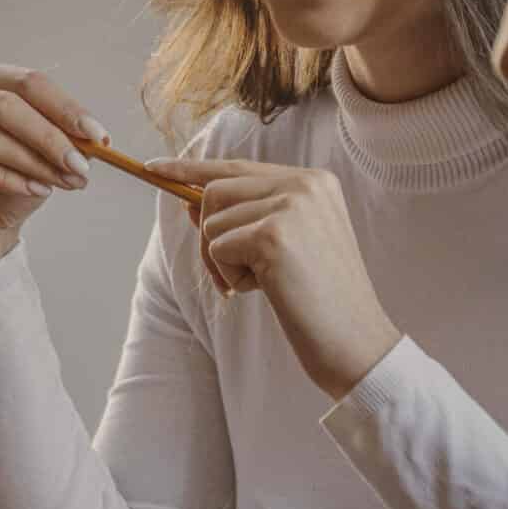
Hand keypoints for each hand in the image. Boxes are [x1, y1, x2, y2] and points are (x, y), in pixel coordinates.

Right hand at [0, 64, 109, 290]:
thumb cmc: (8, 189)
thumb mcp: (45, 158)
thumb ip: (64, 139)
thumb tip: (92, 136)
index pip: (26, 82)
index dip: (66, 108)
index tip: (98, 137)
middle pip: (3, 104)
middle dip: (49, 137)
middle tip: (80, 165)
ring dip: (31, 161)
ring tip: (59, 182)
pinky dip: (6, 178)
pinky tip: (31, 190)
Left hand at [152, 157, 401, 399]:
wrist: (355, 340)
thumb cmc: (318, 299)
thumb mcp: (282, 247)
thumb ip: (245, 217)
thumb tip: (189, 201)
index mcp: (313, 181)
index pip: (237, 167)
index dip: (191, 169)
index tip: (152, 168)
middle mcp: (305, 183)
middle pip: (214, 192)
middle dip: (209, 237)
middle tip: (233, 277)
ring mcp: (291, 205)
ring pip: (212, 223)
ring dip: (222, 262)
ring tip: (263, 283)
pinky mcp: (273, 235)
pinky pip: (217, 248)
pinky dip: (230, 277)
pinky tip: (267, 290)